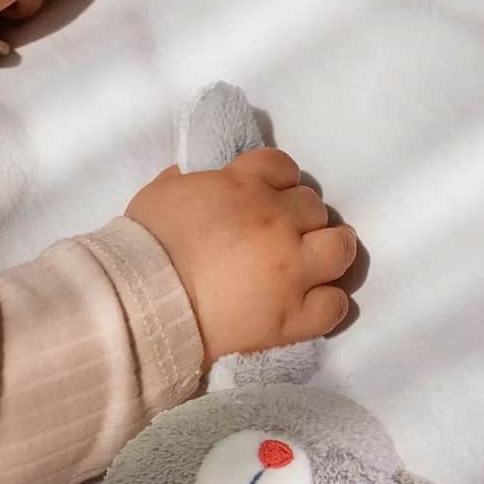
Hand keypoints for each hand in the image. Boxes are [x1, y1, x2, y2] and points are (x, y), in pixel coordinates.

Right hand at [127, 150, 357, 365]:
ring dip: (329, 251)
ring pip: (339, 248)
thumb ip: (189, 180)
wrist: (143, 303)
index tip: (268, 196)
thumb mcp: (161, 192)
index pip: (283, 166)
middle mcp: (277, 221)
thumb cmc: (143, 246)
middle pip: (313, 207)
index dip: (278, 181)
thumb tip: (196, 178)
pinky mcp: (293, 316)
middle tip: (279, 237)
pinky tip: (311, 303)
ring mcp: (291, 270)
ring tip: (312, 264)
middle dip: (298, 219)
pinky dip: (327, 302)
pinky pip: (334, 305)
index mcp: (244, 186)